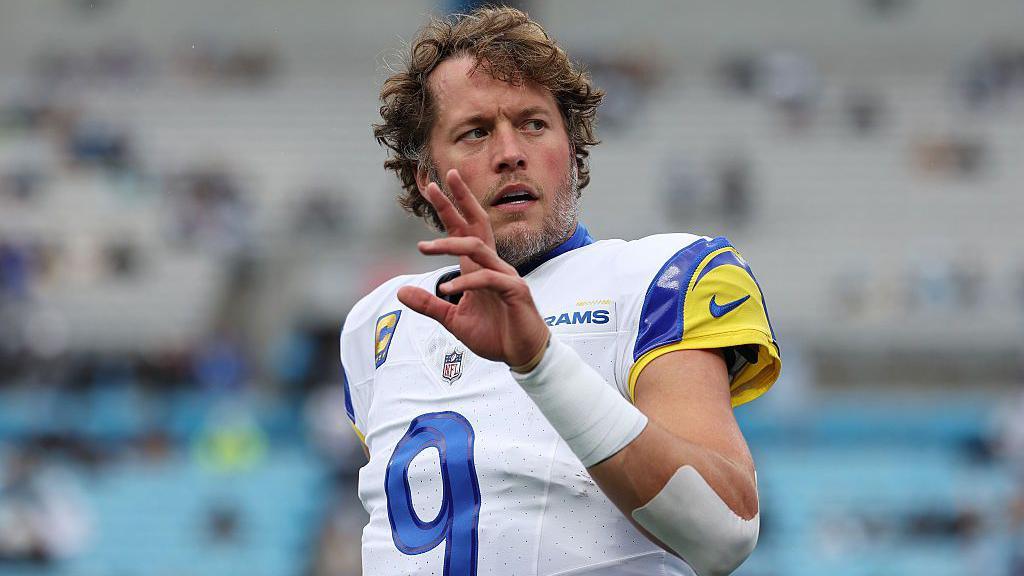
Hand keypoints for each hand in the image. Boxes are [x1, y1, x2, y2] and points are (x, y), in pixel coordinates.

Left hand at [396, 169, 548, 366]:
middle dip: (458, 201)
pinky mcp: (515, 291)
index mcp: (478, 268)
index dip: (450, 208)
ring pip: (477, 248)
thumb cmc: (494, 335)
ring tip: (424, 248)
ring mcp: (505, 276)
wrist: (522, 355)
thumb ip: (430, 304)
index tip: (433, 187)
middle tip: (438, 182)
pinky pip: (486, 279)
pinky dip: (464, 283)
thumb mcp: (453, 321)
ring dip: (449, 245)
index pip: (464, 230)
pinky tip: (447, 288)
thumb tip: (400, 291)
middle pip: (476, 224)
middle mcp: (493, 265)